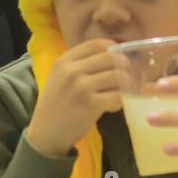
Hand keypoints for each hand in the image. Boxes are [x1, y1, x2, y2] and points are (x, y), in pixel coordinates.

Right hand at [25, 39, 121, 156]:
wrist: (45, 133)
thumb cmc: (56, 105)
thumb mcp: (59, 78)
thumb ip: (79, 65)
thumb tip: (112, 56)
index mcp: (64, 61)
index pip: (96, 44)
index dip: (114, 48)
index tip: (121, 56)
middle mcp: (72, 71)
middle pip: (110, 58)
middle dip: (126, 65)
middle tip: (132, 74)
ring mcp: (81, 87)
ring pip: (117, 76)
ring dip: (127, 84)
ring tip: (125, 91)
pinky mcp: (91, 105)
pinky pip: (117, 96)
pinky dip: (121, 100)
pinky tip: (115, 105)